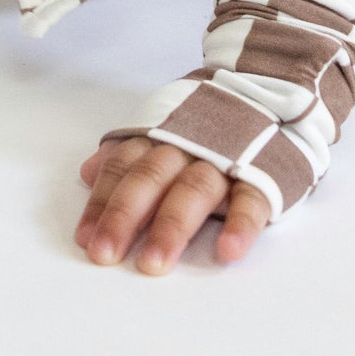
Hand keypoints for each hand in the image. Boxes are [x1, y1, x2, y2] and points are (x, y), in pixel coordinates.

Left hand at [75, 136, 269, 274]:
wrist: (269, 91)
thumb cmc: (204, 125)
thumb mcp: (161, 129)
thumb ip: (125, 153)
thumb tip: (85, 174)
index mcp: (160, 136)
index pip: (123, 167)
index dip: (102, 201)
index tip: (85, 239)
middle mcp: (187, 145)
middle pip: (151, 178)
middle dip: (126, 216)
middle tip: (106, 255)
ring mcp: (226, 157)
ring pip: (194, 190)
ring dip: (173, 227)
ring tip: (155, 263)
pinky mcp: (263, 173)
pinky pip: (251, 198)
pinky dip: (241, 224)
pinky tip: (229, 250)